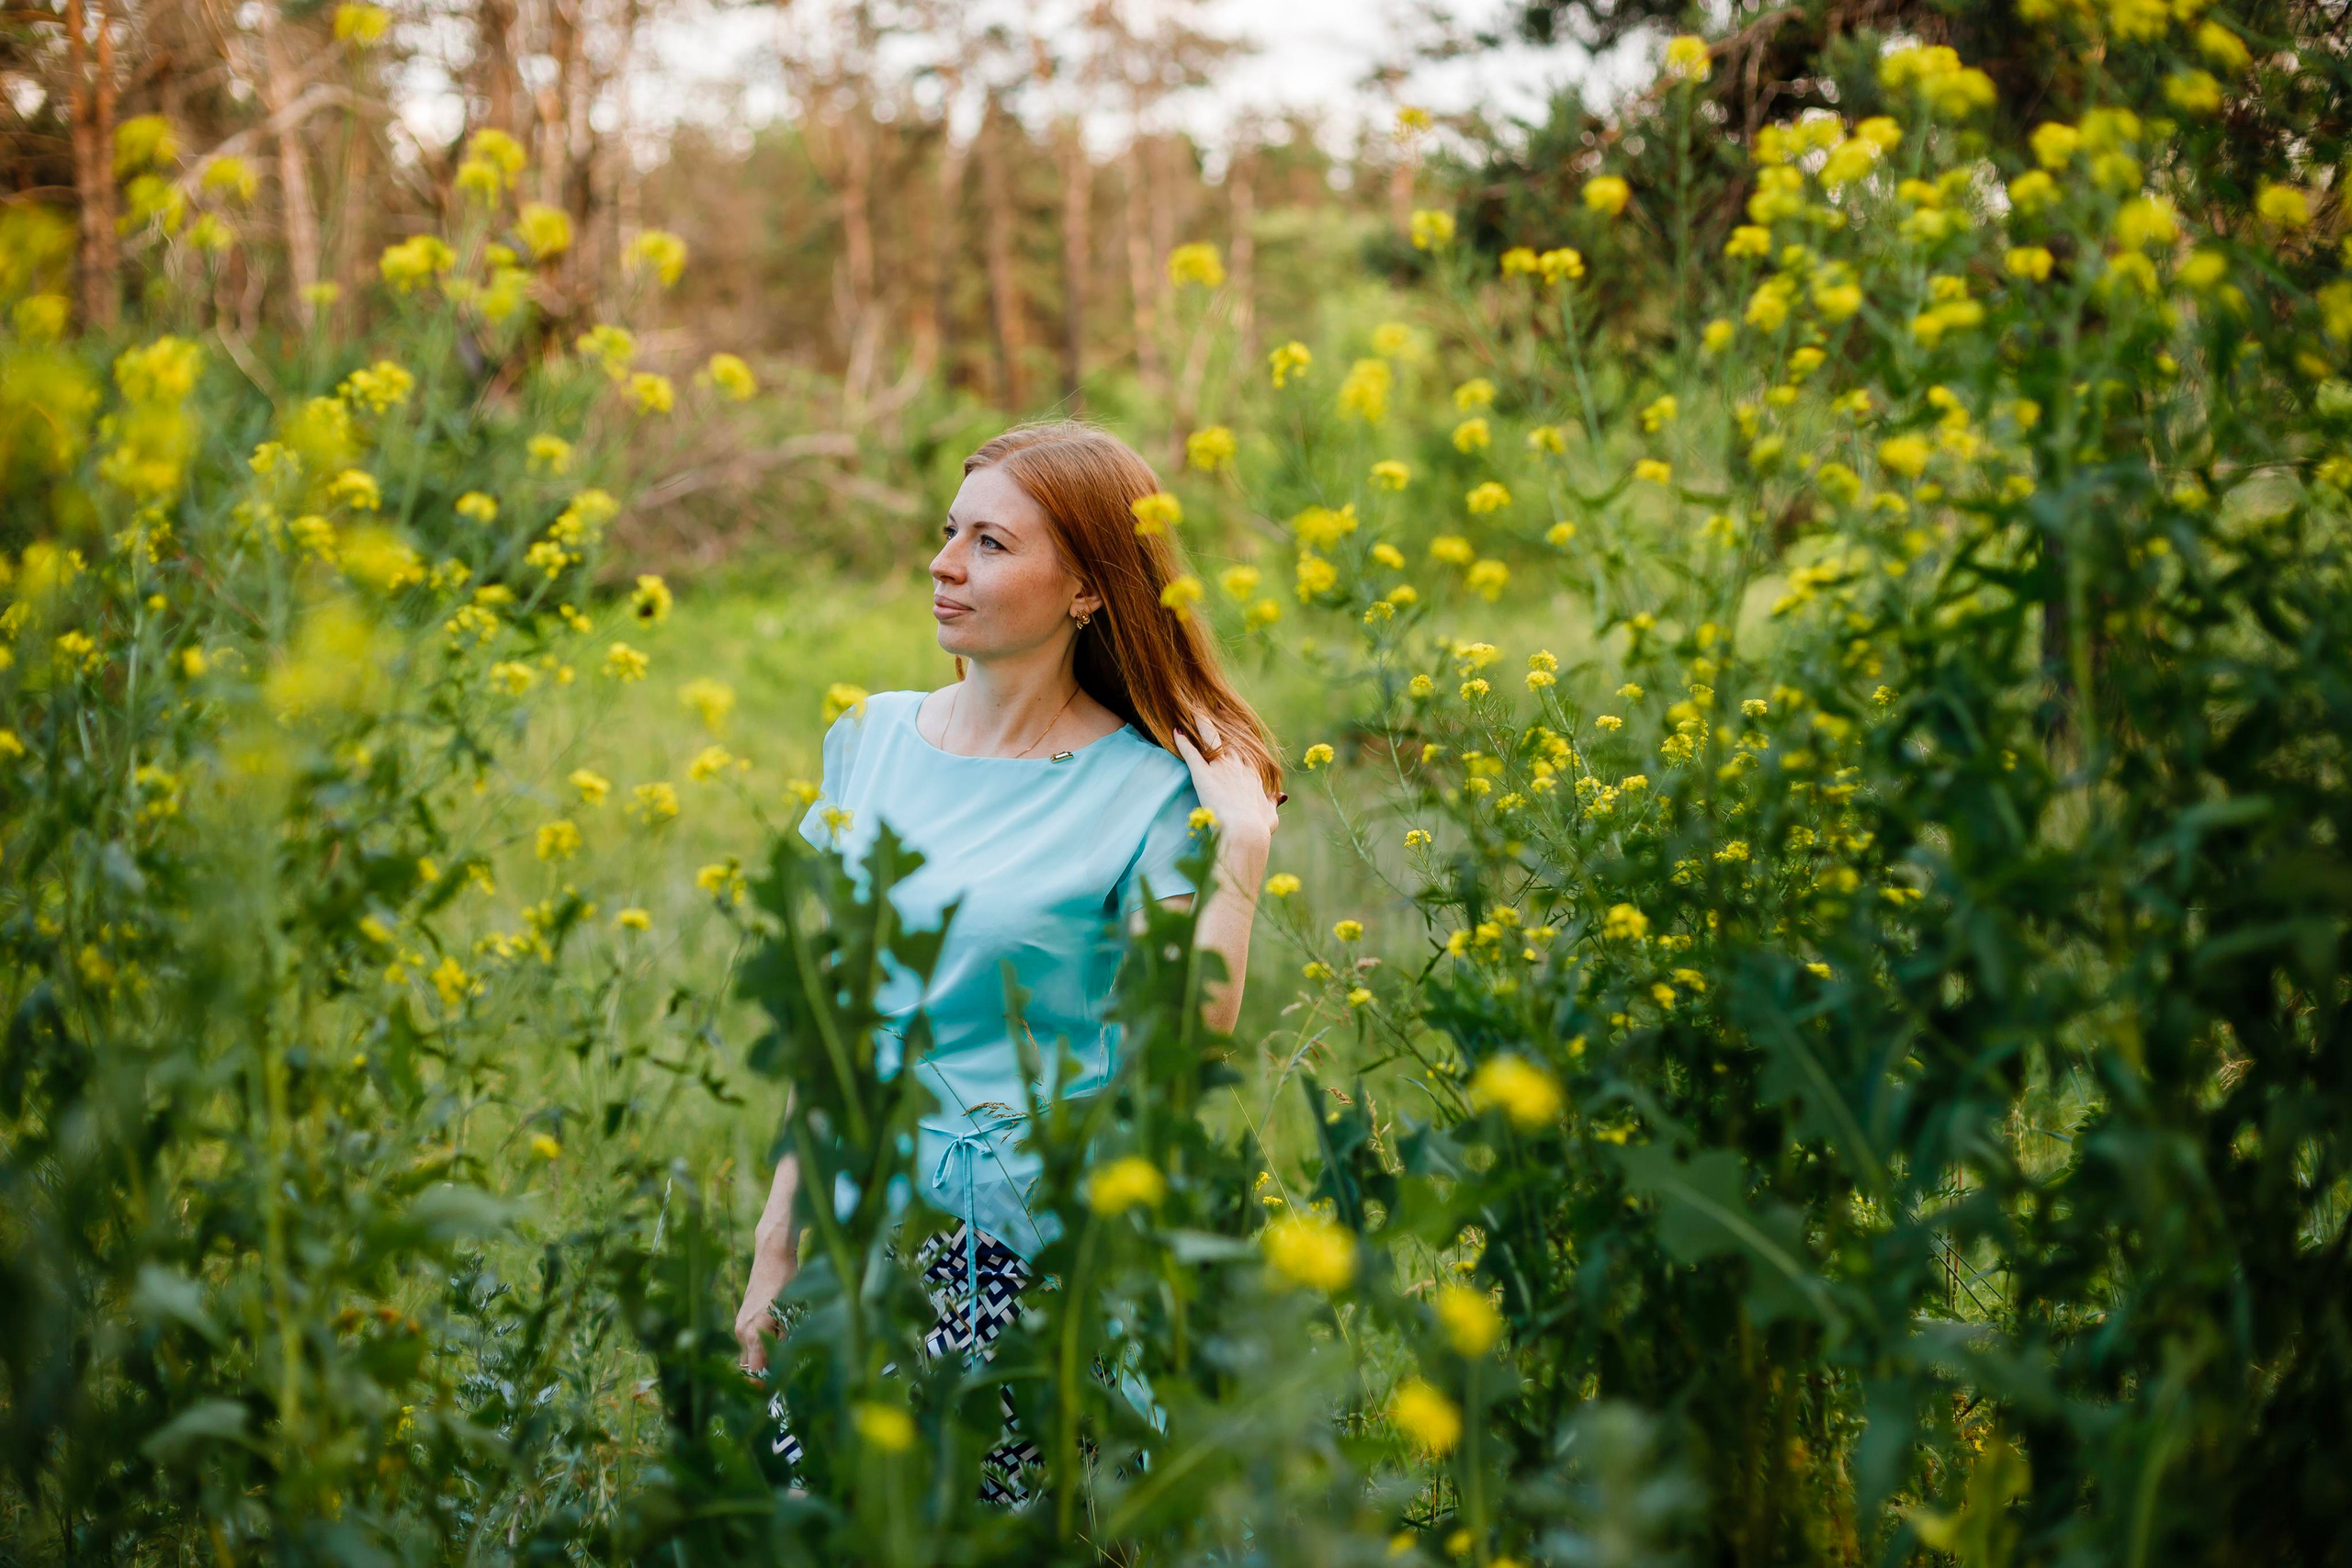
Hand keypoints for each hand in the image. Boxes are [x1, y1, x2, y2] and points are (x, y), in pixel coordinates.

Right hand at [734, 1247, 795, 1375]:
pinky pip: (750, 1343)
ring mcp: (740, 1325)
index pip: (755, 1372)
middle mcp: (742, 1332)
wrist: (772, 1255)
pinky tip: (779, 1343)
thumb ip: (786, 1341)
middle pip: (750, 1367)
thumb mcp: (792, 1312)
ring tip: (786, 1361)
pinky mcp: (743, 1319)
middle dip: (765, 1376)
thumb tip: (786, 1366)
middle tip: (786, 1381)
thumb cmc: (786, 1281)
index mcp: (753, 1333)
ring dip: (764, 1361)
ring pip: (750, 1355)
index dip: (767, 1385)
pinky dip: (761, 1348)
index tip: (780, 1392)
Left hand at [1172, 712, 1279, 876]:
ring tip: (1194, 710)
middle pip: (1230, 737)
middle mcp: (1238, 765)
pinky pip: (1191, 754)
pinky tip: (1175, 732)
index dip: (1240, 738)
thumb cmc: (1258, 828)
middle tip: (1215, 707)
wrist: (1246, 832)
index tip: (1235, 728)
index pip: (1245, 751)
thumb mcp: (1270, 815)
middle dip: (1222, 722)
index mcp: (1253, 774)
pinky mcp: (1203, 775)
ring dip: (1201, 724)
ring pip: (1210, 738)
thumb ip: (1272, 803)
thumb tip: (1280, 797)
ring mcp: (1220, 768)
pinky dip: (1182, 742)